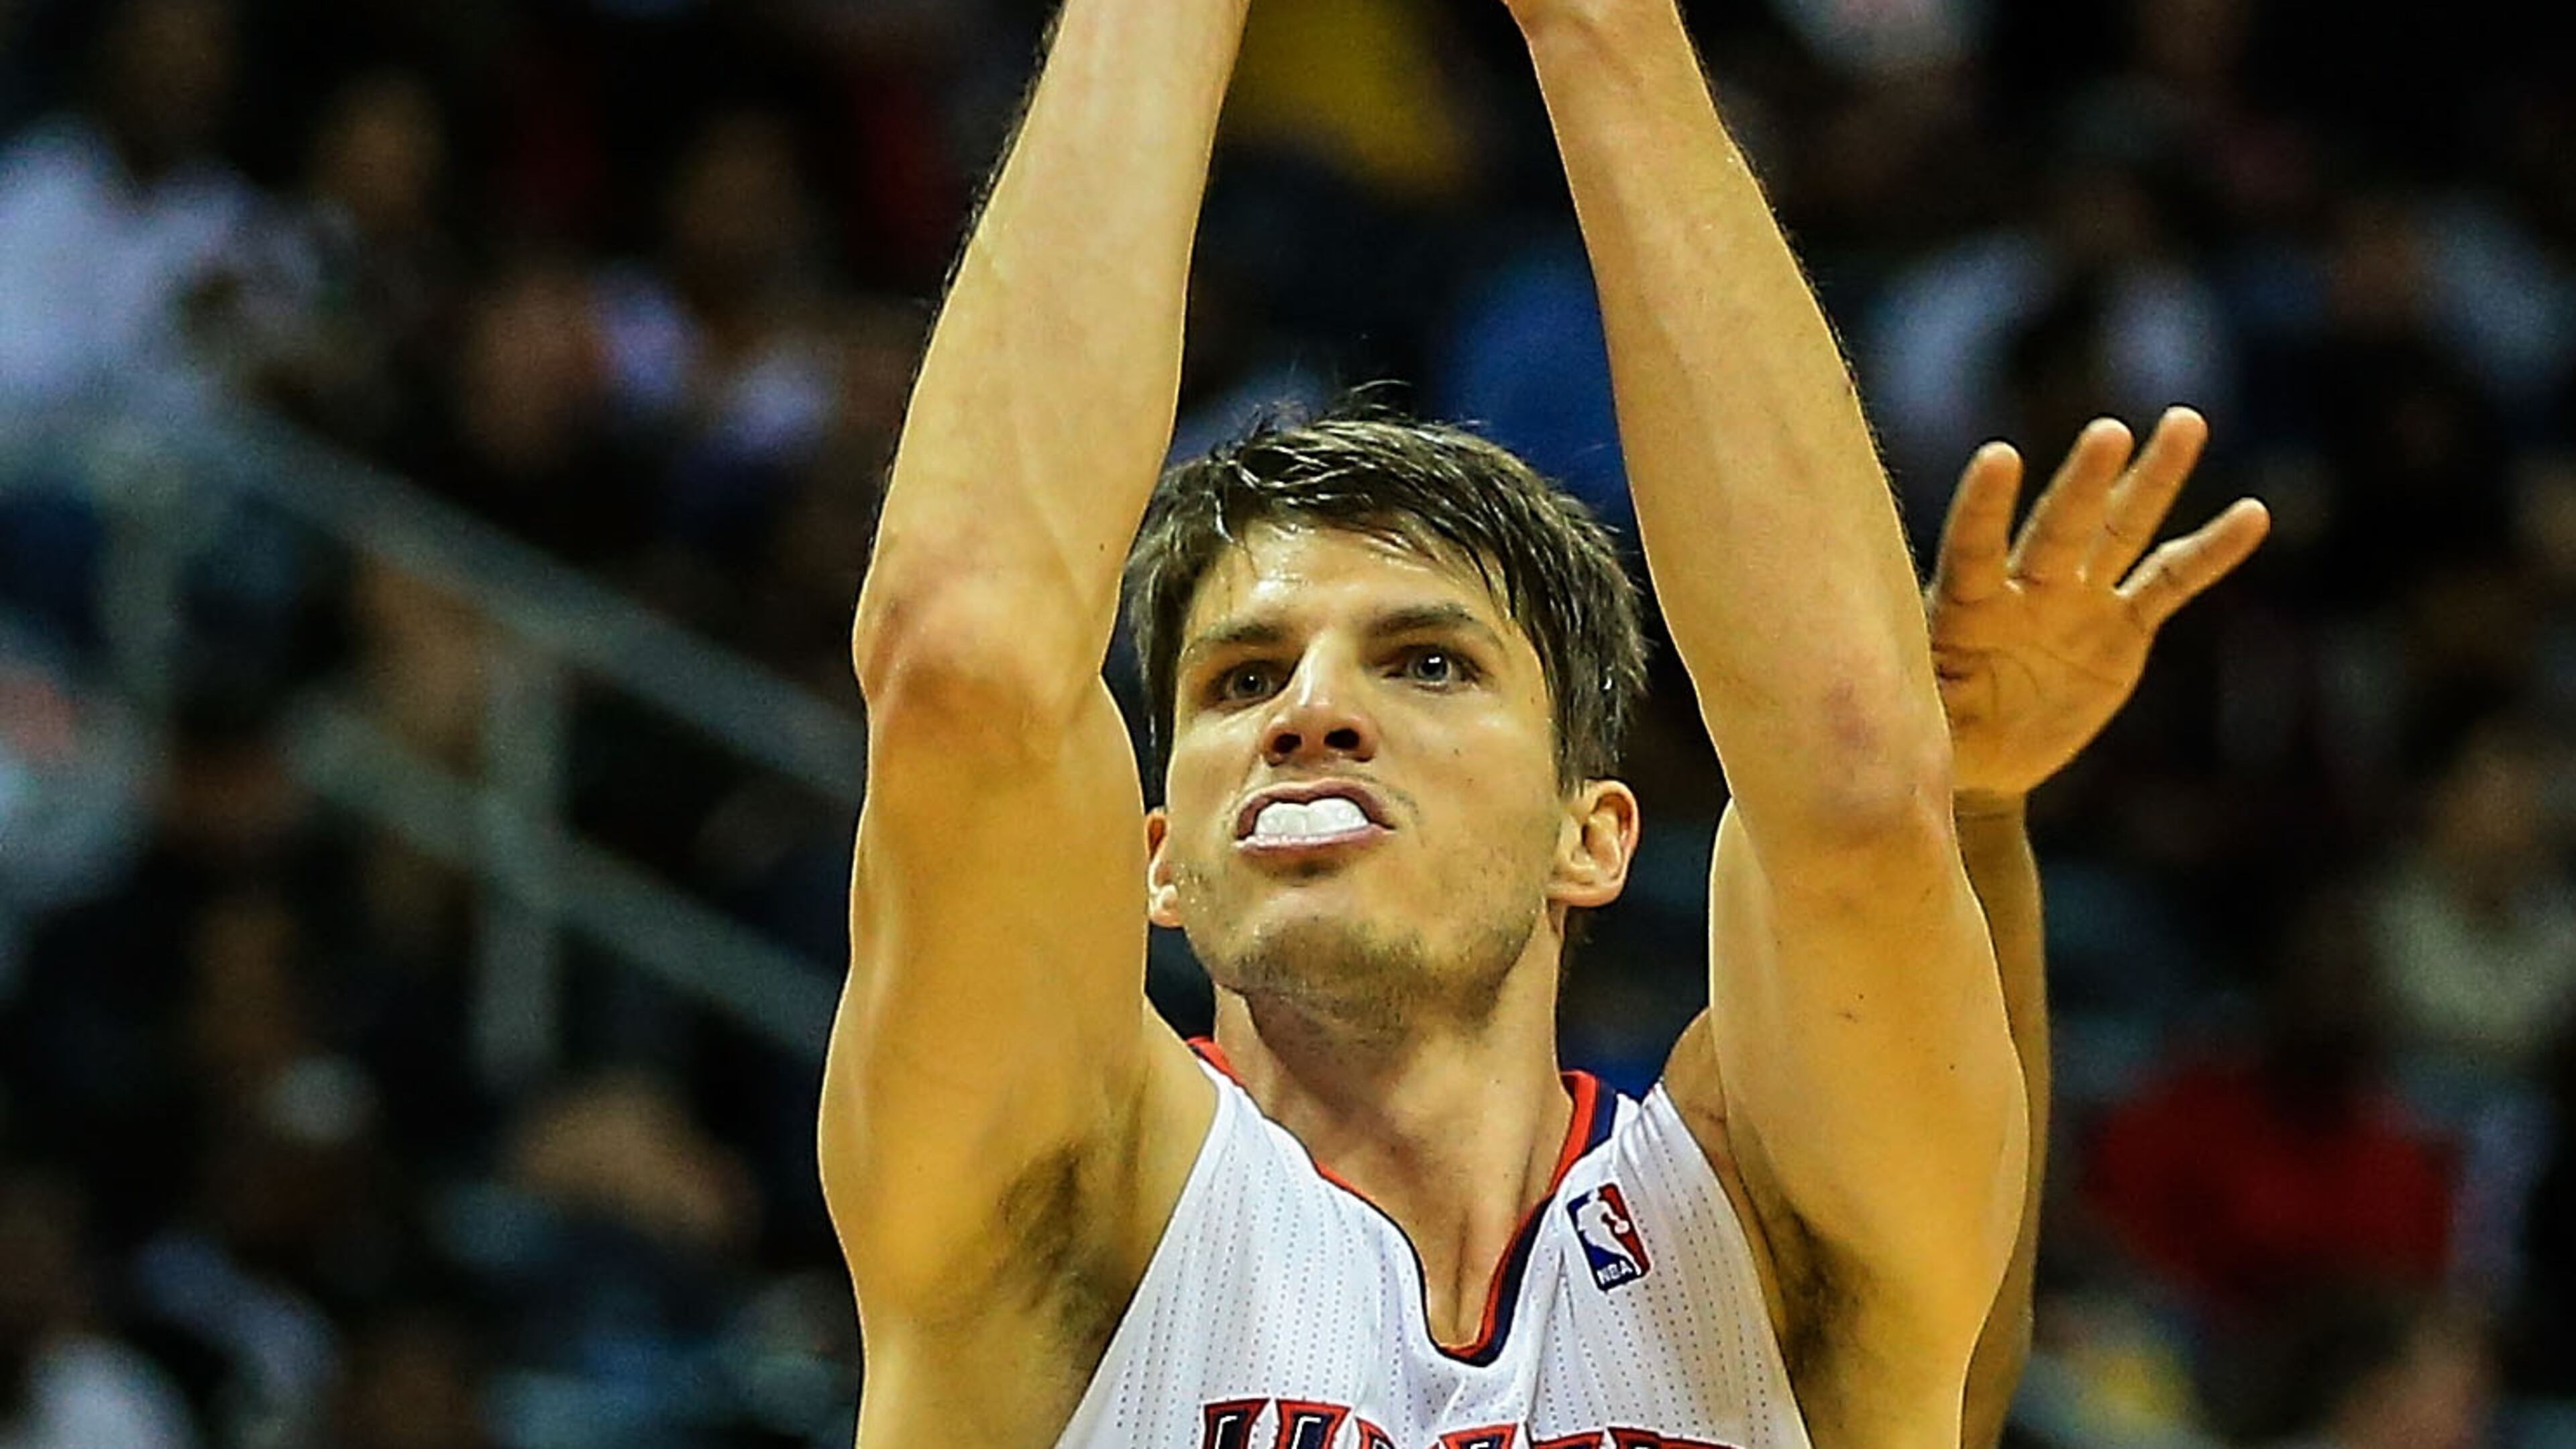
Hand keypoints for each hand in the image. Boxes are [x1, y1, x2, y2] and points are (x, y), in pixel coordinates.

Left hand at [1928, 408, 2270, 809]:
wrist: (1988, 755)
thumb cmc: (1941, 735)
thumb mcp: (1927, 729)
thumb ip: (1925, 711)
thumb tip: (1898, 718)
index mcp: (1965, 606)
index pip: (1973, 548)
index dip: (1985, 507)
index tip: (1998, 457)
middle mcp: (2026, 587)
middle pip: (2059, 527)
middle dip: (2084, 483)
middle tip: (2108, 431)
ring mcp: (2078, 600)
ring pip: (2121, 531)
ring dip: (2153, 480)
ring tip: (2184, 422)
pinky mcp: (2123, 627)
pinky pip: (2170, 583)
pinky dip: (2210, 553)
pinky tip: (2252, 515)